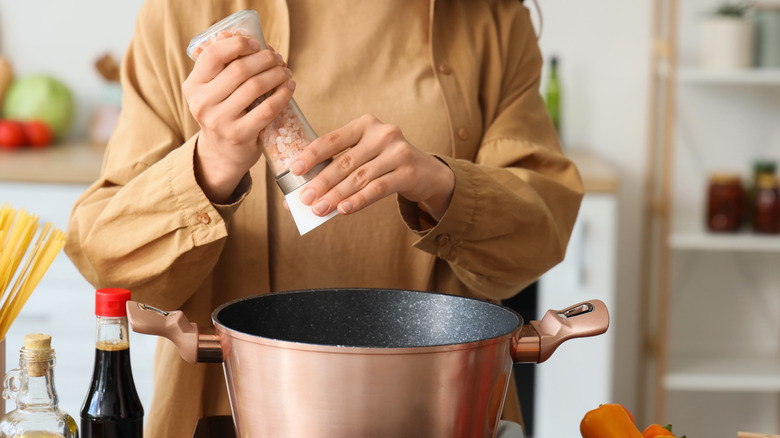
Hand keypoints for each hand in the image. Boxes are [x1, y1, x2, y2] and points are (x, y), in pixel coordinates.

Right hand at [182, 36, 294, 202]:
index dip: (238, 45)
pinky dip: (283, 94)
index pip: (213, 55)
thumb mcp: (213, 90)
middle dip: (264, 59)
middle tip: (278, 58)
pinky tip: (289, 87)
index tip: (256, 45)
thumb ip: (225, 66)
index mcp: (193, 86)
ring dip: (277, 74)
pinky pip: (268, 108)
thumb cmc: (223, 113)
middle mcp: (202, 103)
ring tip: (285, 71)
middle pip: (239, 69)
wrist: (222, 154)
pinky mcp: (239, 135)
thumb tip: (251, 37)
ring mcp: (220, 121)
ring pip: (255, 86)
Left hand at [289, 114, 454, 219]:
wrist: (427, 172)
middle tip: (305, 199)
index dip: (312, 155)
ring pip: (360, 177)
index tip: (295, 170)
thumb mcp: (365, 155)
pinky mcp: (408, 172)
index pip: (332, 139)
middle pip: (345, 161)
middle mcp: (382, 133)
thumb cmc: (385, 163)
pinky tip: (343, 210)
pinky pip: (377, 189)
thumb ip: (338, 167)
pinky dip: (358, 201)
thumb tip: (303, 194)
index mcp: (365, 124)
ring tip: (319, 209)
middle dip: (322, 182)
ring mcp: (398, 152)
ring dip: (336, 195)